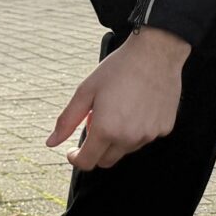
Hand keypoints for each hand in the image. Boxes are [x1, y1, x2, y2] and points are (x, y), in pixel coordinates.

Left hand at [46, 26, 190, 170]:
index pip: (87, 162)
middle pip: (106, 160)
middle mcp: (129, 138)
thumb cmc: (119, 69)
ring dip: (118, 138)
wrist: (156, 53)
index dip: (76, 158)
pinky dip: (138, 129)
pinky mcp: (164, 129)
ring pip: (126, 149)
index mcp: (106, 130)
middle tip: (98, 121)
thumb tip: (51, 142)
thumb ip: (67, 120)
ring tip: (120, 109)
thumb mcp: (86, 91)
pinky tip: (138, 107)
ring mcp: (149, 135)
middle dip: (97, 148)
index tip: (74, 151)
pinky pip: (145, 137)